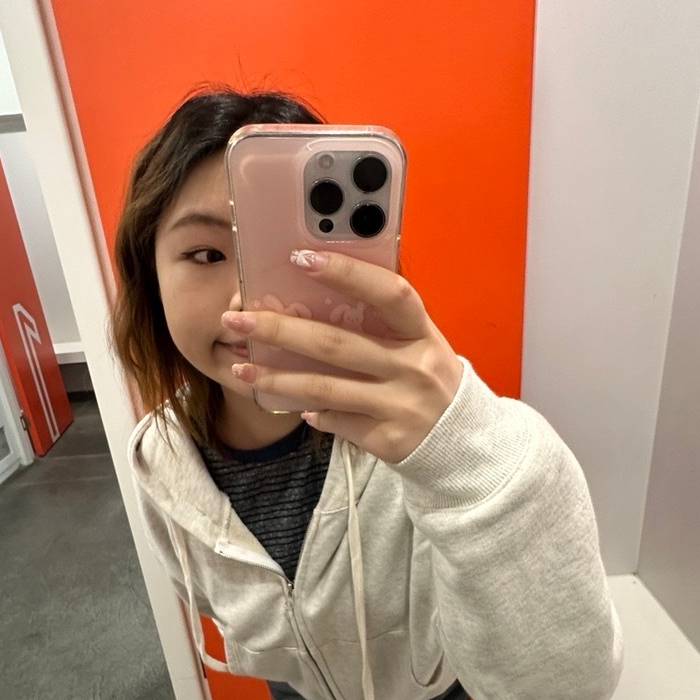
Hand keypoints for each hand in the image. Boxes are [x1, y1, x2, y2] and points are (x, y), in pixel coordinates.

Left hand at [221, 249, 463, 462]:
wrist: (462, 440)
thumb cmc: (428, 379)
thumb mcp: (419, 344)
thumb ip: (381, 323)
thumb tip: (314, 298)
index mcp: (423, 333)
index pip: (389, 293)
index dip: (347, 273)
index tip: (301, 259)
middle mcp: (414, 368)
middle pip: (336, 344)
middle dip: (279, 330)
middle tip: (237, 320)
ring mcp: (401, 406)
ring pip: (325, 388)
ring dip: (277, 379)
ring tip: (242, 370)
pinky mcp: (388, 439)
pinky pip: (336, 421)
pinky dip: (310, 412)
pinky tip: (292, 406)